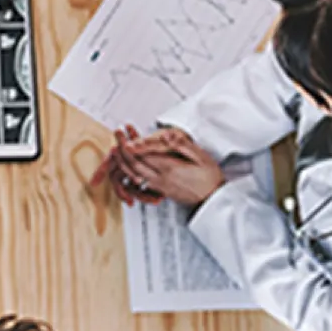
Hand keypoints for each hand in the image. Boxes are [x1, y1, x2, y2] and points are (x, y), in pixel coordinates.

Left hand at [93, 126, 224, 206]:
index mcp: (169, 168)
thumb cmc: (210, 177)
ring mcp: (158, 186)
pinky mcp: (159, 191)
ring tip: (117, 145)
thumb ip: (181, 145)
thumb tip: (165, 135)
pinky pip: (138, 182)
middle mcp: (160, 179)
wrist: (214, 200)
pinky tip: (127, 164)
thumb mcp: (200, 156)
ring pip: (133, 173)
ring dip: (122, 159)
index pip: (142, 154)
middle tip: (117, 133)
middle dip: (121, 147)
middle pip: (133, 163)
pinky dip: (128, 171)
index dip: (130, 141)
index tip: (124, 130)